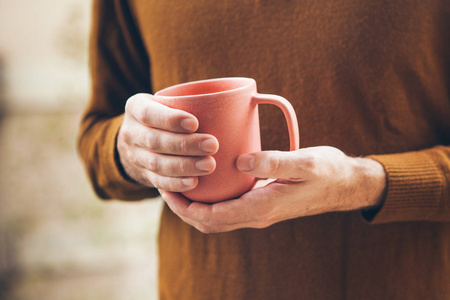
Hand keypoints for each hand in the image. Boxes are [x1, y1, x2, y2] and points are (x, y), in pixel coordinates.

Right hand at [116, 93, 218, 190]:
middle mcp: (131, 132)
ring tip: (209, 165)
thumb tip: (247, 97)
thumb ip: (193, 100)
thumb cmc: (165, 115)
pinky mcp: (143, 175)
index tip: (195, 123)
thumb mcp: (165, 102)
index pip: (148, 113)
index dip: (170, 119)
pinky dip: (176, 183)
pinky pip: (158, 181)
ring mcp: (135, 156)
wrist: (138, 140)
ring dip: (184, 166)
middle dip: (185, 144)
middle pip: (155, 141)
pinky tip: (194, 183)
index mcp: (135, 107)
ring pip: (157, 163)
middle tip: (212, 145)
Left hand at [160, 146, 385, 232]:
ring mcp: (258, 212)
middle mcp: (256, 215)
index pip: (211, 218)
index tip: (166, 187)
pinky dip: (209, 199)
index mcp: (262, 208)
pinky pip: (227, 208)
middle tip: (165, 183)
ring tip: (177, 182)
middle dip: (181, 207)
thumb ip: (273, 162)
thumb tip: (239, 161)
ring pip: (216, 218)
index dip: (183, 207)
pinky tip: (205, 179)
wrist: (344, 185)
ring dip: (193, 205)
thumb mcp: (305, 163)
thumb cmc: (326, 172)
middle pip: (207, 222)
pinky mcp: (261, 203)